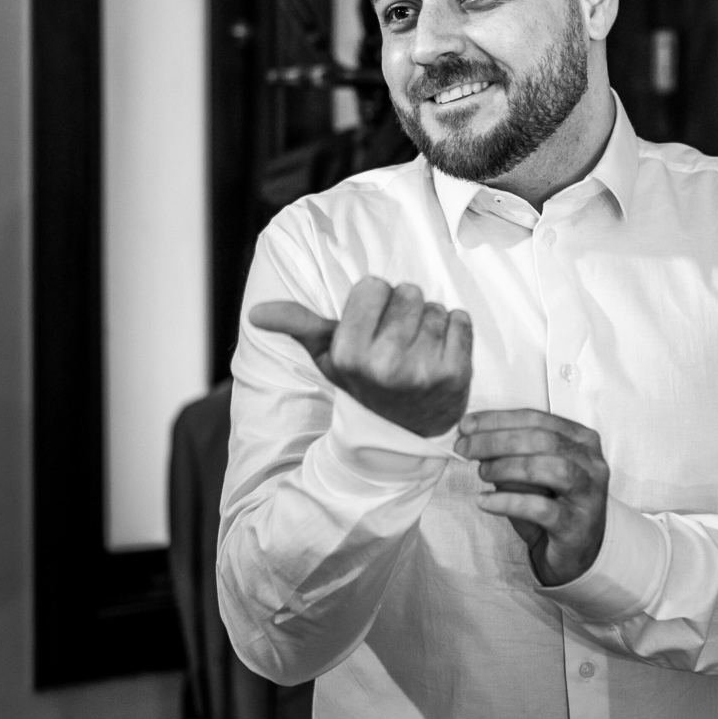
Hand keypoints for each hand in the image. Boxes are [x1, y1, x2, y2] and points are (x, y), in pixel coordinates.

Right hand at [250, 276, 471, 437]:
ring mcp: (422, 369)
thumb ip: (297, 326)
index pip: (372, 285)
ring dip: (430, 324)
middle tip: (397, 344)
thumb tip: (255, 312)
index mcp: (349, 353)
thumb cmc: (363, 383)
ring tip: (417, 353)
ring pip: (435, 307)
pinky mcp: (455, 373)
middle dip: (404, 312)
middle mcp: (384, 362)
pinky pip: (462, 320)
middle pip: (408, 291)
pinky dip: (456, 332)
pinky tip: (441, 355)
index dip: (374, 303)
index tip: (371, 330)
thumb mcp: (328, 356)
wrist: (402, 432)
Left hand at [455, 410, 608, 585]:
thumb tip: (473, 436)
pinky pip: (540, 508)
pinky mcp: (577, 525)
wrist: (577, 554)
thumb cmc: (551, 505)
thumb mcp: (531, 473)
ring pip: (548, 468)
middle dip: (497, 440)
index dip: (499, 420)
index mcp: (581, 440)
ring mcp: (588, 494)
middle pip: (542, 440)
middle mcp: (591, 463)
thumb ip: (512, 452)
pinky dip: (508, 502)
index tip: (467, 425)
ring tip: (481, 472)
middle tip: (465, 447)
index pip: (537, 419)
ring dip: (507, 467)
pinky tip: (484, 501)